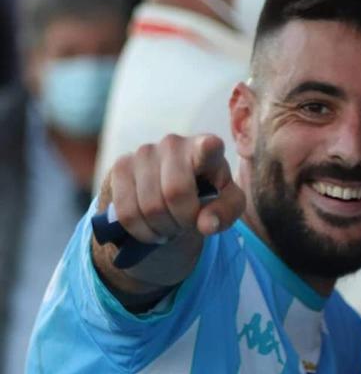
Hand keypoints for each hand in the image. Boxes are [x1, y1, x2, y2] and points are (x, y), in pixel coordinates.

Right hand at [93, 134, 244, 305]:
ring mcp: (144, 152)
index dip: (207, 147)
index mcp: (207, 149)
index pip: (207, 146)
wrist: (171, 192)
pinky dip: (141, 230)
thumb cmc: (207, 195)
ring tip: (170, 226)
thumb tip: (207, 225)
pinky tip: (151, 228)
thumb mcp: (226, 205)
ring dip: (162, 228)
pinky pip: (126, 212)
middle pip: (175, 193)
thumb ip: (225, 213)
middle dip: (183, 220)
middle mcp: (174, 143)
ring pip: (149, 206)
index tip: (210, 146)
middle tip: (186, 225)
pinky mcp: (120, 167)